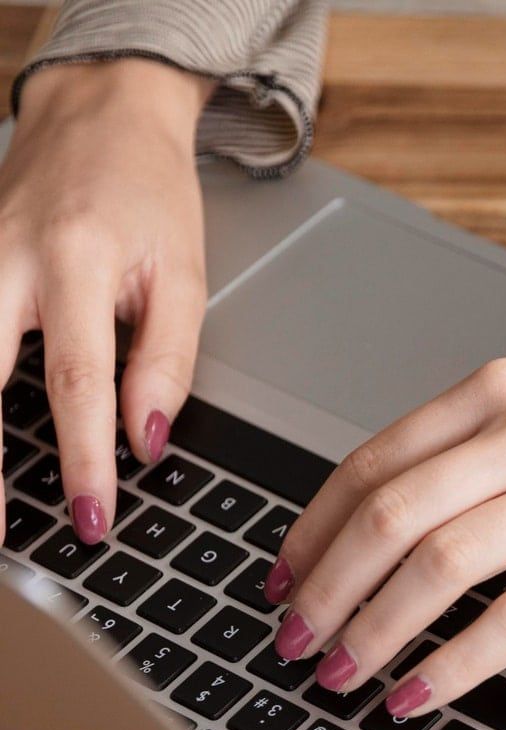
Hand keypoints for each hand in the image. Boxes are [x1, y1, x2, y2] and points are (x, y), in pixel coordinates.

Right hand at [2, 60, 211, 540]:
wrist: (96, 115)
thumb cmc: (146, 194)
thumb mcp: (184, 274)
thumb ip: (167, 360)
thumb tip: (148, 441)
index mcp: (75, 261)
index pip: (77, 382)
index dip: (85, 459)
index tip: (94, 516)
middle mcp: (4, 262)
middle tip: (4, 535)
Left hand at [268, 338, 505, 716]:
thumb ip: (490, 444)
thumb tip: (407, 518)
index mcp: (504, 392)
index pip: (372, 464)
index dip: (311, 533)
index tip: (284, 579)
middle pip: (387, 519)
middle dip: (323, 594)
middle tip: (295, 643)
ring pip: (436, 568)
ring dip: (374, 632)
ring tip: (346, 675)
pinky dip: (456, 663)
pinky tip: (425, 692)